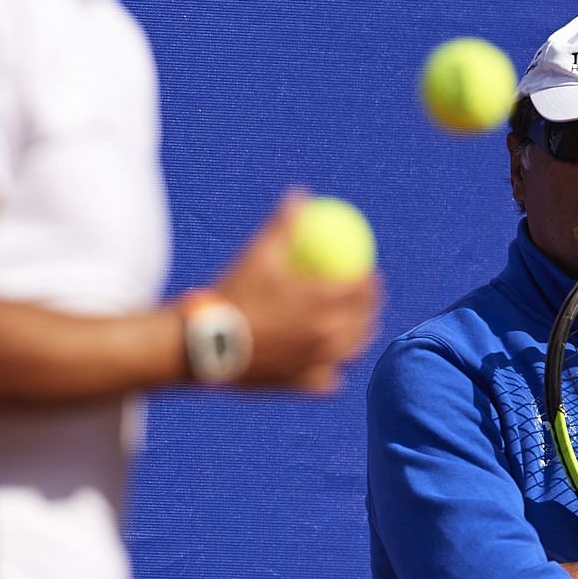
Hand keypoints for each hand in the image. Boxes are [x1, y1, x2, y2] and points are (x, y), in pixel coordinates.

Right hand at [215, 191, 381, 389]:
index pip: (362, 290)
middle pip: (364, 322)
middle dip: (371, 309)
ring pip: (350, 352)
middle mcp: (326, 335)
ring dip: (358, 339)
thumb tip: (299, 194)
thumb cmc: (233, 295)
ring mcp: (316, 363)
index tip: (368, 271)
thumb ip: (283, 224)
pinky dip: (330, 375)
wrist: (205, 344)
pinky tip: (330, 371)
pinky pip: (325, 381)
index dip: (370, 280)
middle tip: (366, 300)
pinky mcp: (300, 384)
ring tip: (353, 331)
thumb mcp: (258, 253)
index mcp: (322, 302)